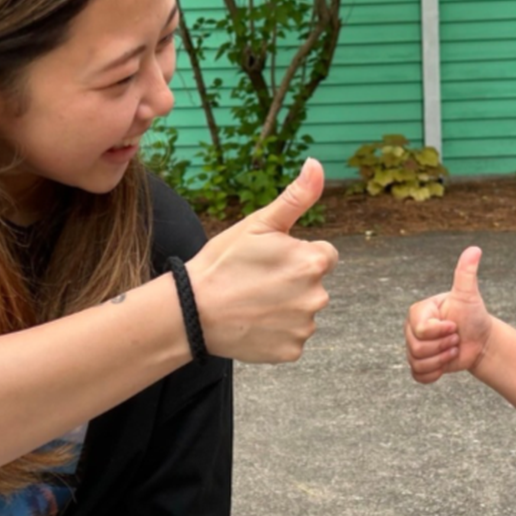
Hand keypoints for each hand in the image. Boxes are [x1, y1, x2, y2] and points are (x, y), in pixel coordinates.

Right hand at [188, 158, 338, 362]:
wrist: (192, 312)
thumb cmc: (223, 263)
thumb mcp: (258, 224)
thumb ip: (296, 197)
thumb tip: (317, 164)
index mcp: (313, 262)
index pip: (324, 256)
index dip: (296, 255)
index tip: (269, 260)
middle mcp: (318, 297)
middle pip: (313, 285)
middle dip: (292, 282)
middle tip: (255, 282)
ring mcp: (304, 327)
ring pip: (302, 312)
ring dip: (284, 308)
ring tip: (251, 303)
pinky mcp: (291, 351)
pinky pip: (291, 337)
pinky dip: (276, 332)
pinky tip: (252, 324)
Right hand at [405, 246, 492, 383]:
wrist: (480, 341)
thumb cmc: (473, 316)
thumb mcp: (468, 296)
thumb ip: (466, 274)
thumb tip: (475, 249)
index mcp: (419, 312)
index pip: (421, 330)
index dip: (441, 332)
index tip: (454, 326)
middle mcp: (411, 330)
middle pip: (417, 348)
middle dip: (443, 347)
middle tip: (456, 338)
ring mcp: (413, 348)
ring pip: (417, 363)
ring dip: (442, 360)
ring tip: (453, 350)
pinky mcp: (419, 365)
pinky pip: (418, 375)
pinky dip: (434, 374)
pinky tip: (445, 366)